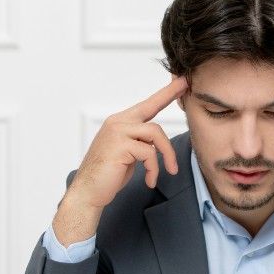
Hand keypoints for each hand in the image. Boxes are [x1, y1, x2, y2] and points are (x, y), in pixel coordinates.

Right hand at [53, 77, 187, 244]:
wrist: (88, 192)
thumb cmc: (108, 175)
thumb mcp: (128, 154)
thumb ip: (140, 141)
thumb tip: (157, 140)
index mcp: (119, 122)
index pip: (146, 105)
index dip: (165, 93)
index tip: (181, 81)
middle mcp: (117, 122)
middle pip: (152, 108)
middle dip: (170, 96)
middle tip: (186, 87)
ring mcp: (117, 132)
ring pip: (155, 132)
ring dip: (167, 153)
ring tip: (170, 170)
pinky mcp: (120, 146)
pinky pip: (149, 153)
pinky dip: (154, 169)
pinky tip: (150, 180)